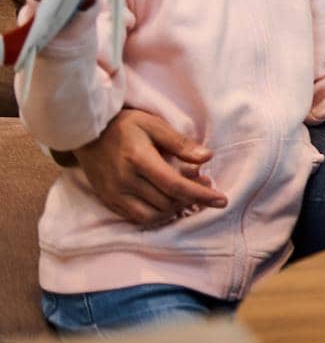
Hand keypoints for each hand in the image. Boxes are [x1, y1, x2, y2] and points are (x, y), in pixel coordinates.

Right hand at [72, 109, 227, 226]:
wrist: (85, 133)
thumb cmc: (123, 125)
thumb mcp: (153, 125)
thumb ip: (180, 143)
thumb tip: (207, 157)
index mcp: (139, 159)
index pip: (175, 185)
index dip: (201, 195)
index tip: (222, 200)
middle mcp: (125, 181)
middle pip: (167, 202)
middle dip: (192, 198)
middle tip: (205, 183)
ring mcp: (115, 193)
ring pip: (153, 215)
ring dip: (175, 208)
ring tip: (187, 193)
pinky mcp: (109, 200)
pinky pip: (137, 218)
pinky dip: (157, 215)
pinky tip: (168, 201)